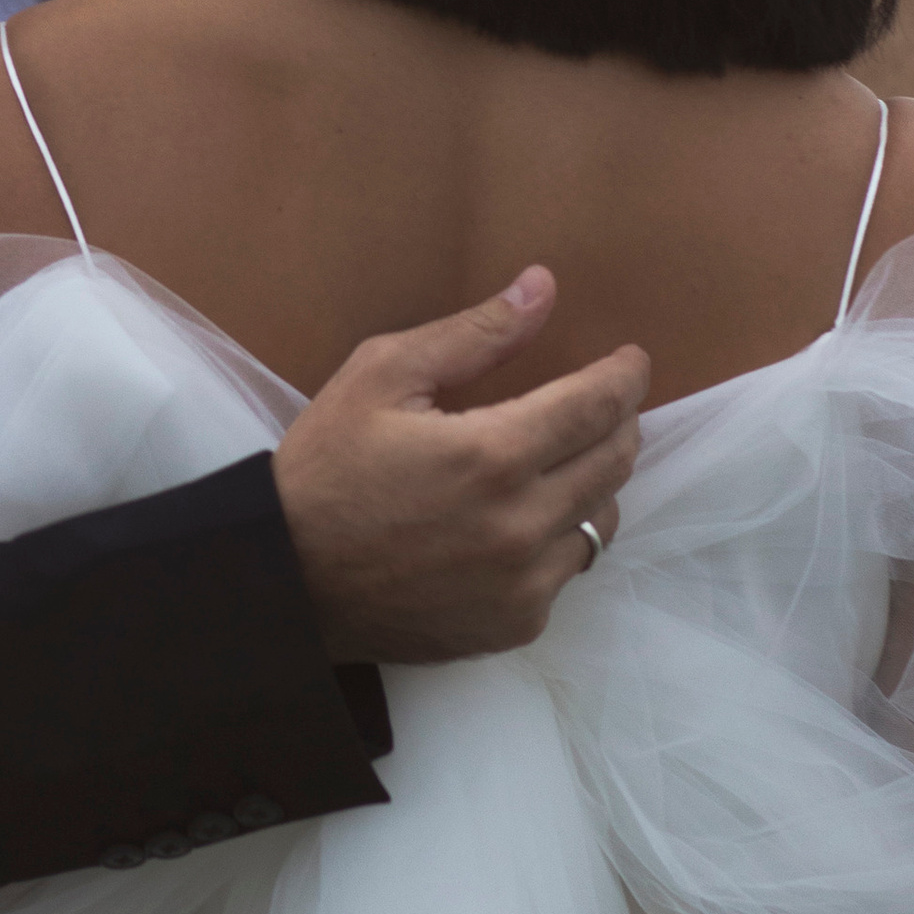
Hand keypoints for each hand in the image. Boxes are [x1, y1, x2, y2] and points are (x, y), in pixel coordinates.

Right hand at [273, 267, 646, 663]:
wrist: (282, 581)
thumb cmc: (324, 470)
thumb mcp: (379, 377)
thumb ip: (472, 333)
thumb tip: (542, 288)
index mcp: (492, 455)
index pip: (599, 405)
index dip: (625, 376)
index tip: (630, 362)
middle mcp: (521, 526)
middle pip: (616, 462)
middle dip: (619, 422)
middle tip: (600, 404)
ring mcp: (521, 585)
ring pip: (603, 521)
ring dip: (594, 483)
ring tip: (561, 462)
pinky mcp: (512, 626)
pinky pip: (567, 571)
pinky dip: (559, 539)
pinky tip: (521, 522)